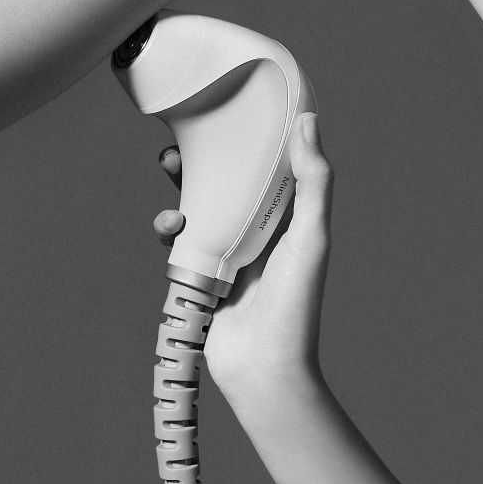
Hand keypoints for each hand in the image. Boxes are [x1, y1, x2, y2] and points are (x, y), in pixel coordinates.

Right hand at [152, 112, 332, 405]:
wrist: (263, 367)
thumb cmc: (296, 305)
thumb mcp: (311, 236)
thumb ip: (313, 180)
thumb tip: (309, 120)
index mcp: (288, 216)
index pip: (266, 166)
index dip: (245, 139)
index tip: (223, 116)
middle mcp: (257, 229)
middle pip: (224, 183)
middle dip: (200, 164)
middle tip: (178, 151)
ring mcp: (227, 250)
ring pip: (195, 208)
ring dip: (178, 197)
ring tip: (173, 196)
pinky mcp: (200, 271)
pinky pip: (178, 241)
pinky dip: (168, 231)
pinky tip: (171, 232)